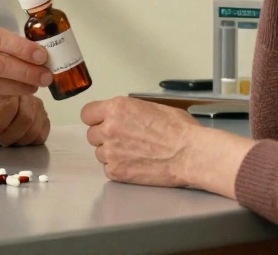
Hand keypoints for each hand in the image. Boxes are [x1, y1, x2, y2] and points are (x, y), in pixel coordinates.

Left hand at [0, 95, 50, 145]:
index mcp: (5, 88)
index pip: (9, 105)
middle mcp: (25, 93)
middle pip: (25, 118)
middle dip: (9, 134)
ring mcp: (37, 105)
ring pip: (34, 126)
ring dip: (18, 139)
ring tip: (6, 139)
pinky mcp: (44, 117)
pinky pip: (43, 133)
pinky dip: (29, 141)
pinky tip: (18, 139)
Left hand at [81, 97, 254, 196]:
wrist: (190, 154)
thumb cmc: (180, 130)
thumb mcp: (152, 107)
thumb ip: (129, 111)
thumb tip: (123, 115)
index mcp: (117, 108)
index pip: (87, 113)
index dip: (95, 118)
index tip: (101, 122)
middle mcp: (110, 128)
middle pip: (92, 134)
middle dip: (105, 136)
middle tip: (123, 139)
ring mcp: (111, 151)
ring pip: (99, 153)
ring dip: (112, 153)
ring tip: (133, 152)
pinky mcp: (117, 171)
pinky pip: (108, 169)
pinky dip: (118, 168)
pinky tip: (135, 164)